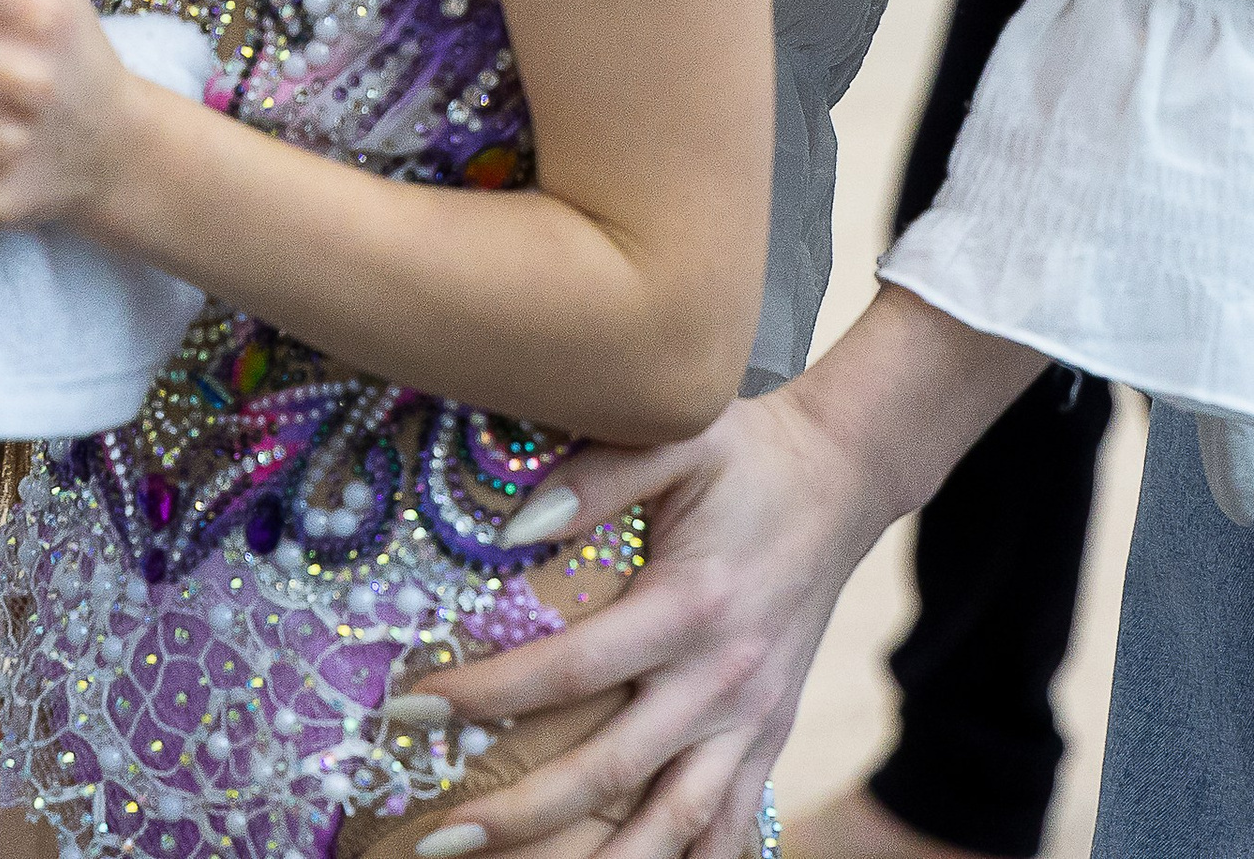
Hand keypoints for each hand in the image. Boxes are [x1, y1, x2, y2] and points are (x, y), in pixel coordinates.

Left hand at [419, 387, 895, 858]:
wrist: (843, 480)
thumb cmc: (748, 454)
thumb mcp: (681, 436)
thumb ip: (598, 473)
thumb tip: (511, 530)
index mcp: (692, 605)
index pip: (569, 669)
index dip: (485, 695)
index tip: (411, 709)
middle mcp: (722, 677)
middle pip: (607, 772)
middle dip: (515, 817)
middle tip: (435, 839)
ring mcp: (752, 719)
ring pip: (673, 827)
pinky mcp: (770, 737)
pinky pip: (729, 828)